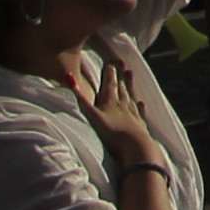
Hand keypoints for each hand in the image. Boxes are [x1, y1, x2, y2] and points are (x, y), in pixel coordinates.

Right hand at [83, 58, 171, 190]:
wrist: (135, 147)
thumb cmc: (112, 132)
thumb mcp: (93, 116)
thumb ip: (81, 99)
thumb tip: (68, 78)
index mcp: (110, 103)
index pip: (109, 85)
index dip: (109, 73)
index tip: (110, 61)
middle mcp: (123, 106)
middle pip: (120, 88)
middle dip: (119, 75)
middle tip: (121, 62)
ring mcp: (133, 115)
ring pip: (131, 96)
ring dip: (129, 85)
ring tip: (130, 73)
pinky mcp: (140, 127)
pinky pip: (140, 113)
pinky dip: (140, 107)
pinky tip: (141, 103)